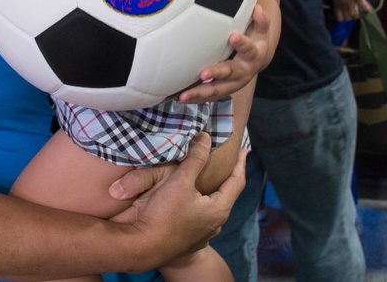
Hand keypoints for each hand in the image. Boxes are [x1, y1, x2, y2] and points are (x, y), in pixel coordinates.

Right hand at [110, 134, 245, 264]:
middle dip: (227, 179)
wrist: (143, 247)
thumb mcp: (180, 181)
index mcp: (219, 209)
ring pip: (213, 209)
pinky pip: (200, 219)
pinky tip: (192, 202)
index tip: (243, 151)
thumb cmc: (163, 214)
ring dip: (213, 195)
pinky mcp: (190, 241)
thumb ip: (195, 158)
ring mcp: (203, 235)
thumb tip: (207, 138)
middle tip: (227, 164)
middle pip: (226, 196)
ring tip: (209, 182)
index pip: (237, 181)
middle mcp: (216, 224)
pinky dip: (201, 206)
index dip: (240, 164)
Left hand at [178, 3, 271, 103]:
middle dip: (217, 74)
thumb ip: (260, 20)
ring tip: (183, 96)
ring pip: (216, 91)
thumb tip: (257, 8)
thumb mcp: (260, 31)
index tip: (233, 36)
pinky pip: (207, 96)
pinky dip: (194, 98)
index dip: (242, 44)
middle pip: (230, 74)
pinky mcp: (220, 90)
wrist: (254, 62)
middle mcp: (243, 73)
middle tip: (203, 73)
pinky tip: (178, 98)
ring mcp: (230, 84)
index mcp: (253, 57)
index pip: (249, 50)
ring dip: (199, 93)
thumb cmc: (254, 41)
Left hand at [330, 0, 369, 20]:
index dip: (343, 18)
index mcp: (336, 4)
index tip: (345, 15)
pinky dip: (366, 9)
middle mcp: (343, 5)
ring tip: (360, 11)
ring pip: (356, 15)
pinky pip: (364, 6)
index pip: (339, 18)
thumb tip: (340, 7)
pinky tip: (368, 10)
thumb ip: (337, 2)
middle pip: (348, 18)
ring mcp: (351, 1)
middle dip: (351, 16)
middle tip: (353, 12)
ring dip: (358, 14)